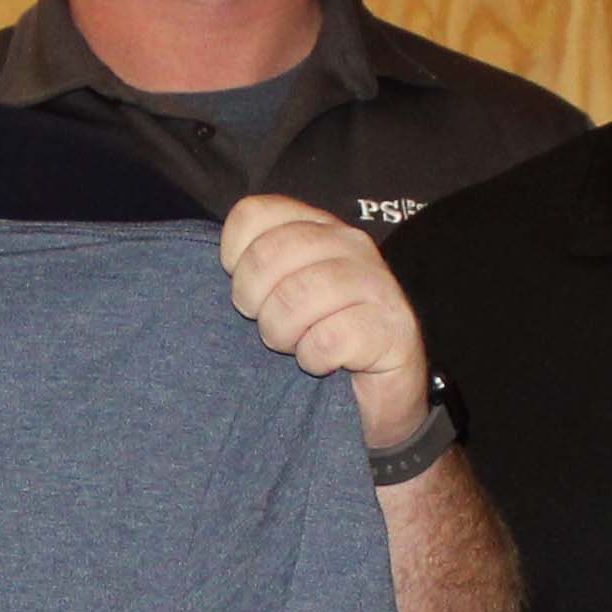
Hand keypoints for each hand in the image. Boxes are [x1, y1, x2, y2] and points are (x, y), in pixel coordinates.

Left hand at [220, 196, 432, 454]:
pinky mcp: (392, 327)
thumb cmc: (322, 340)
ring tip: (296, 345)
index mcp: (316, 228)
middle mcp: (348, 244)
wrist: (383, 396)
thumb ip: (255, 269)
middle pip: (268, 255)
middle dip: (255, 302)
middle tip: (272, 328)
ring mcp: (375, 283)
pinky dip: (315, 357)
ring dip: (283, 332)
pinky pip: (329, 338)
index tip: (249, 292)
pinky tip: (323, 362)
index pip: (254, 214)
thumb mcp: (282, 295)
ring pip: (298, 294)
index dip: (236, 259)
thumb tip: (219, 266)